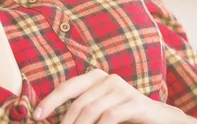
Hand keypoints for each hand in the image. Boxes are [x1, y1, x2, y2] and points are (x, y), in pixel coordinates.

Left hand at [34, 69, 185, 123]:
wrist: (160, 119)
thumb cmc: (124, 115)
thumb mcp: (100, 109)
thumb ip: (82, 110)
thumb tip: (57, 119)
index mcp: (95, 77)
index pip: (67, 87)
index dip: (50, 101)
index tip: (36, 115)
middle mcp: (107, 79)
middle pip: (78, 102)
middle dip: (66, 121)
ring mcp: (122, 88)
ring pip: (91, 110)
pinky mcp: (134, 102)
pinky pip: (109, 116)